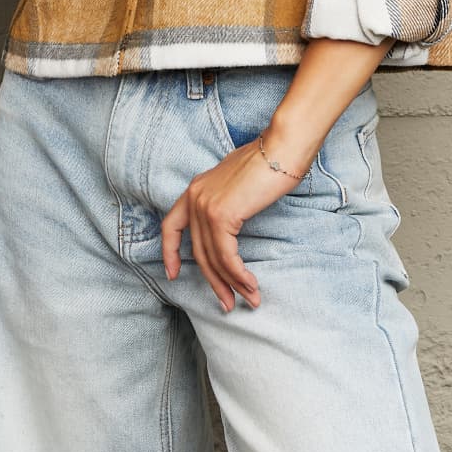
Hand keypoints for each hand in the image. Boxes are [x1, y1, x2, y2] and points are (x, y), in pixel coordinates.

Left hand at [161, 137, 313, 311]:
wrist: (282, 148)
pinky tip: (250, 285)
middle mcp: (195, 197)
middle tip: (228, 303)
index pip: (171, 225)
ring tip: (249, 300)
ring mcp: (205, 206)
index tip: (172, 274)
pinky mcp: (222, 215)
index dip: (169, 252)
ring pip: (213, 258)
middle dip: (214, 282)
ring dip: (232, 284)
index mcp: (196, 188)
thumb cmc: (269, 162)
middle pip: (198, 251)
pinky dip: (238, 275)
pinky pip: (226, 256)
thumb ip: (227, 200)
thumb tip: (230, 221)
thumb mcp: (237, 182)